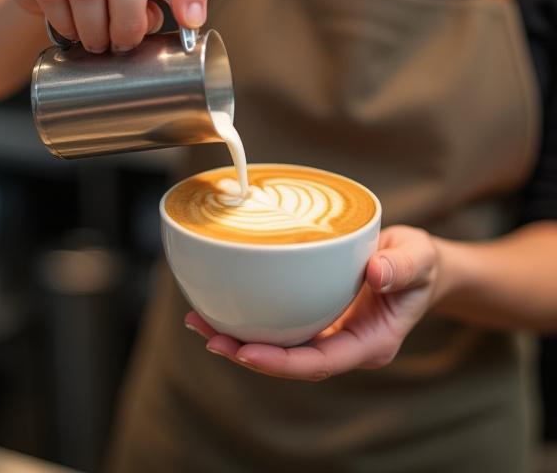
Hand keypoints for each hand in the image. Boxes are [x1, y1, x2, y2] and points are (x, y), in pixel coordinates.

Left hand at [185, 225, 440, 379]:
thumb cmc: (420, 264)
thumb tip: (376, 272)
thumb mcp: (419, 258)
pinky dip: (252, 319)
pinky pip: (282, 326)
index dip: (282, 363)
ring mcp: (330, 334)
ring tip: (200, 323)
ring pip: (281, 346)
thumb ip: (402, 266)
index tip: (247, 352)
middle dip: (249, 355)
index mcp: (370, 343)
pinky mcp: (318, 317)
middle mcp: (345, 345)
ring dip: (240, 339)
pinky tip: (222, 307)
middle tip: (210, 336)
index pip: (321, 362)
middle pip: (292, 362)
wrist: (417, 265)